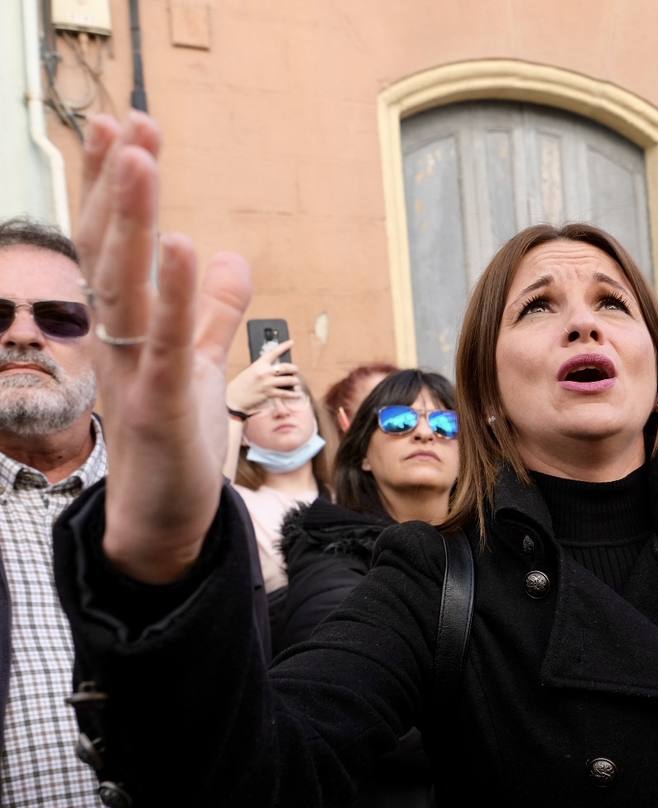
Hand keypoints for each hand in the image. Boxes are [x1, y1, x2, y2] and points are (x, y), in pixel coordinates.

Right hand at [75, 112, 251, 583]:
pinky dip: (176, 294)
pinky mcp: (158, 404)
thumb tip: (229, 255)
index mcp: (126, 326)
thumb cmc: (174, 441)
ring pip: (125, 285)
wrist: (162, 520)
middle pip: (110, 250)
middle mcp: (117, 340)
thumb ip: (212, 311)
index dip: (116, 188)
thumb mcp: (198, 362)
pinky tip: (186, 246)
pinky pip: (165, 342)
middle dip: (120, 186)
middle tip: (129, 119)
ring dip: (135, 220)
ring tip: (142, 156)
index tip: (124, 127)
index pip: (115, 243)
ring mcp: (133, 370)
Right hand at [226, 341, 297, 414]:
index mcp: (259, 364)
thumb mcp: (252, 370)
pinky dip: (293, 394)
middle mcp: (264, 372)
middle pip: (286, 367)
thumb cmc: (243, 382)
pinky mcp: (269, 393)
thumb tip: (279, 369)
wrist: (235, 396)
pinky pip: (285, 393)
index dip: (284, 346)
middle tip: (296, 370)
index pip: (274, 352)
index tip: (291, 342)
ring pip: (289, 380)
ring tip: (296, 382)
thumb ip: (264, 368)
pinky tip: (297, 394)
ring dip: (295, 381)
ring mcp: (267, 383)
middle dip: (294, 369)